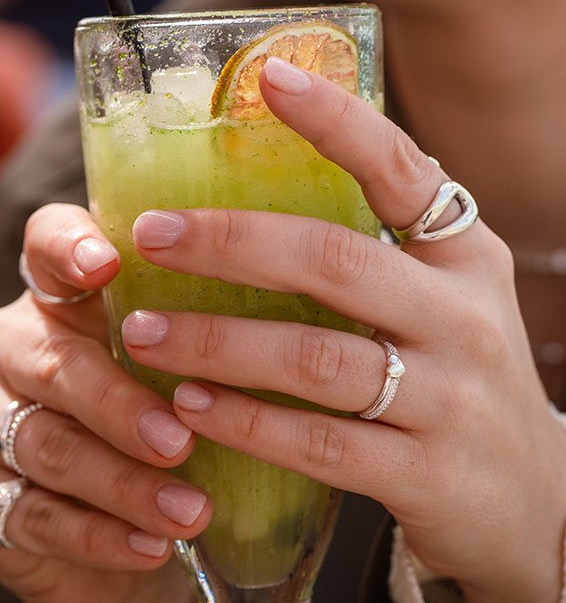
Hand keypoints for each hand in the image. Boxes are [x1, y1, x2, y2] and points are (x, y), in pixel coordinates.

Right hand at [0, 204, 210, 602]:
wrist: (161, 520)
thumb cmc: (195, 410)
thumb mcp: (209, 355)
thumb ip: (226, 320)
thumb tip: (308, 293)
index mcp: (77, 299)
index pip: (49, 246)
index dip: (69, 247)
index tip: (109, 264)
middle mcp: (33, 350)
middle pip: (54, 360)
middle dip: (118, 399)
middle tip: (178, 436)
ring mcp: (10, 422)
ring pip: (47, 443)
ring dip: (122, 479)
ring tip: (189, 509)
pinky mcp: (6, 501)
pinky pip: (37, 518)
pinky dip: (100, 535)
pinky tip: (153, 546)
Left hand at [125, 58, 565, 602]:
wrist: (533, 492)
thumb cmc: (470, 372)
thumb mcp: (453, 294)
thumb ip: (390, 244)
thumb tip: (284, 180)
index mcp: (469, 256)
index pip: (403, 171)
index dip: (339, 121)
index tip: (271, 78)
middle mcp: (465, 316)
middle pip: (338, 261)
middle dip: (235, 241)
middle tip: (153, 234)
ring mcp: (451, 397)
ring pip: (318, 359)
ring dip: (221, 342)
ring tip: (145, 331)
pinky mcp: (426, 473)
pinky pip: (319, 444)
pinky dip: (246, 422)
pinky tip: (192, 405)